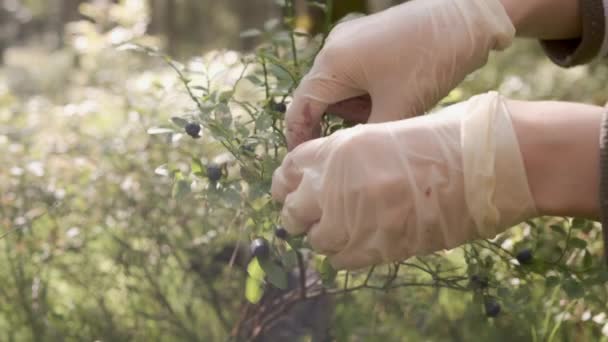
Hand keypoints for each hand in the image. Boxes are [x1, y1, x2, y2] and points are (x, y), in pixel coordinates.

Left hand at [273, 92, 536, 269]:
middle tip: (306, 217)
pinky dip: (344, 254)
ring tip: (339, 229)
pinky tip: (359, 242)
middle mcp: (340, 182)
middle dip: (296, 214)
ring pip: (315, 239)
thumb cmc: (446, 138)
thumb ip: (349, 156)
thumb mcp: (387, 132)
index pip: (289, 169)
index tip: (289, 191)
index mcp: (341, 147)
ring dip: (323, 236)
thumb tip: (321, 179)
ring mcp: (358, 217)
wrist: (491, 161)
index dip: (286, 182)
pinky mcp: (380, 246)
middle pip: (292, 210)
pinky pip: (340, 260)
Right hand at [285, 0, 514, 148]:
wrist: (468, 17)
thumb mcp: (398, 108)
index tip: (307, 164)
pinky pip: (356, 75)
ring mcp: (350, 40)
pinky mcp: (368, 39)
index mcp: (332, 63)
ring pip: (340, 89)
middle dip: (340, 122)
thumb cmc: (429, 60)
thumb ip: (367, 139)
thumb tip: (350, 164)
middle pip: (321, 99)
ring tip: (392, 109)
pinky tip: (395, 96)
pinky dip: (368, 93)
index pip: (302, 109)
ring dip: (358, 108)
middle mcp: (334, 48)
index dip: (300, 139)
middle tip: (366, 138)